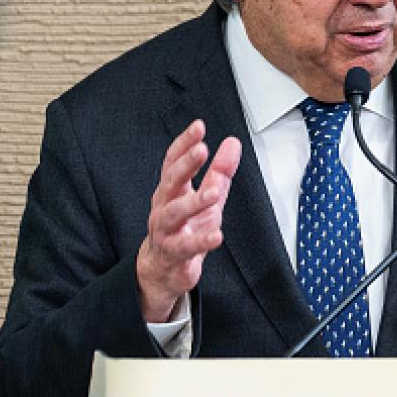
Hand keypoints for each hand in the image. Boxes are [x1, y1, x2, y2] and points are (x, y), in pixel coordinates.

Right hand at [136, 120, 240, 321]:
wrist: (164, 269)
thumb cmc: (185, 229)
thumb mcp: (207, 197)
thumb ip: (220, 171)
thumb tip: (232, 143)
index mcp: (172, 190)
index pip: (173, 161)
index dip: (184, 143)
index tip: (198, 127)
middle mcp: (164, 206)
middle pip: (170, 181)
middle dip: (185, 164)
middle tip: (201, 150)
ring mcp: (165, 230)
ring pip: (173, 213)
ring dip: (193, 202)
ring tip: (214, 193)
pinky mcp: (173, 253)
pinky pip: (185, 246)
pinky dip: (201, 241)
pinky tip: (216, 236)